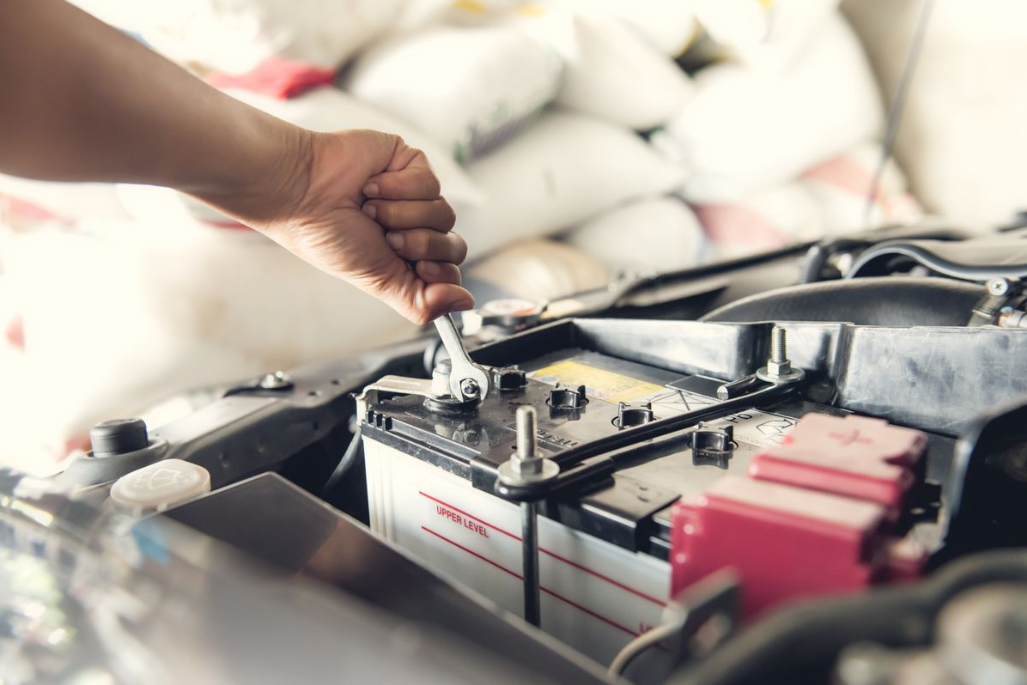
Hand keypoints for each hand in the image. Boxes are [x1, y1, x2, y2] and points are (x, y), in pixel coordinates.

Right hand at [199, 127, 472, 325]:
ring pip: (444, 213)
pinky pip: (430, 182)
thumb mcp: (377, 281)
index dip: (440, 272)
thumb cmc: (328, 236)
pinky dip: (398, 187)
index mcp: (408, 259)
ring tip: (370, 209)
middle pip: (454, 246)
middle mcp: (415, 228)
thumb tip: (464, 303)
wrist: (302, 193)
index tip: (418, 268)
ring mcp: (417, 195)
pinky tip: (372, 186)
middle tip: (387, 238)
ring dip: (403, 214)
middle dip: (420, 244)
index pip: (450, 273)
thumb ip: (421, 301)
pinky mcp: (412, 164)